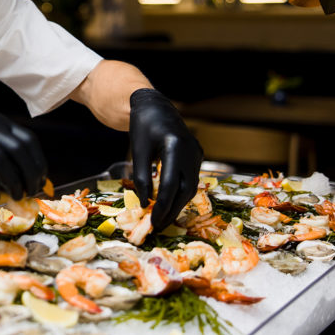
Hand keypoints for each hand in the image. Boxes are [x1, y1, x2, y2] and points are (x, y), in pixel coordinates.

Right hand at [0, 109, 47, 200]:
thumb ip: (0, 150)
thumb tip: (27, 176)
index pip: (27, 140)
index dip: (38, 162)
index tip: (41, 179)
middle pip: (19, 151)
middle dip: (31, 175)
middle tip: (32, 191)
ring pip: (3, 163)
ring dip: (15, 184)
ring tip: (16, 196)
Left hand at [129, 88, 203, 230]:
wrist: (156, 107)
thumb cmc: (143, 126)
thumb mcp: (138, 150)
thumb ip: (140, 177)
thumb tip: (145, 203)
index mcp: (175, 146)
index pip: (170, 184)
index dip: (162, 206)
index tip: (153, 222)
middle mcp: (191, 150)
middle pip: (185, 190)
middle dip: (172, 210)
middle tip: (158, 227)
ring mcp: (196, 153)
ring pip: (190, 187)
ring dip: (177, 204)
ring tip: (162, 219)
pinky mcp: (196, 157)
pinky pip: (190, 180)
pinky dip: (179, 193)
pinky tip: (168, 204)